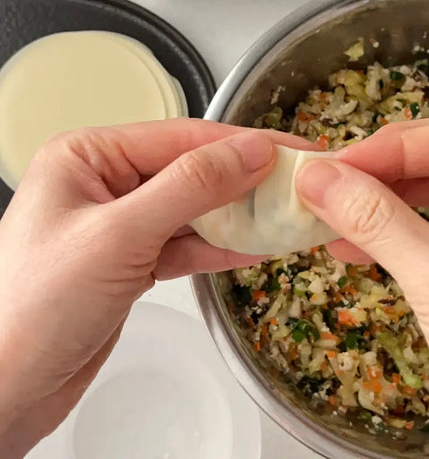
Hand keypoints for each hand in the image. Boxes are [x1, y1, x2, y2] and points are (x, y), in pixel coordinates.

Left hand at [0, 119, 307, 456]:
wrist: (2, 391)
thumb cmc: (34, 306)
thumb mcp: (120, 234)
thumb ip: (191, 186)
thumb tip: (252, 150)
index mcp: (89, 156)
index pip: (182, 138)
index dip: (241, 143)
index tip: (292, 151)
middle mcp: (106, 182)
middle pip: (192, 172)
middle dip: (245, 182)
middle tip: (298, 186)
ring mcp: (122, 223)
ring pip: (194, 210)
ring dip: (239, 217)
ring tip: (288, 217)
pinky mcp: (133, 261)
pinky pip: (187, 245)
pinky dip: (221, 248)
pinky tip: (257, 247)